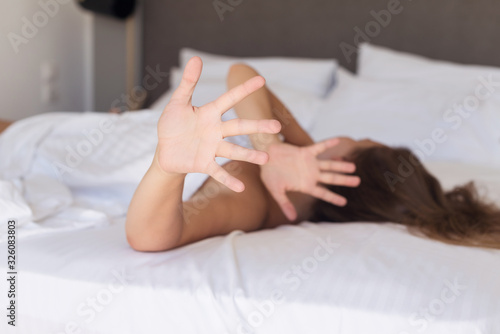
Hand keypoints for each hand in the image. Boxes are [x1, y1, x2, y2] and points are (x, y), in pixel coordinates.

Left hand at [156, 57, 280, 191]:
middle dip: (257, 127)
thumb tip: (196, 58)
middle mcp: (215, 131)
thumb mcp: (177, 103)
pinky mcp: (204, 164)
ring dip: (249, 155)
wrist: (164, 152)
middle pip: (239, 127)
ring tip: (266, 159)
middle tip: (277, 126)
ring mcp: (211, 149)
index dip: (244, 90)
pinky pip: (218, 172)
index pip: (229, 99)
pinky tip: (240, 188)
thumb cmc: (172, 125)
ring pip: (233, 151)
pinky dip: (229, 179)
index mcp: (210, 114)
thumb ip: (188, 83)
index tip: (261, 80)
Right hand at [260, 139, 360, 220]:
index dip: (333, 197)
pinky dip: (328, 144)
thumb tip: (292, 219)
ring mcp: (309, 163)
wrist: (264, 157)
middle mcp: (310, 174)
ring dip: (341, 165)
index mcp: (305, 185)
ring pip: (329, 164)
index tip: (344, 203)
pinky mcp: (305, 152)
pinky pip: (319, 147)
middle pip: (331, 178)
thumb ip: (285, 204)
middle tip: (358, 182)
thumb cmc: (269, 174)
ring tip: (354, 167)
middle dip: (344, 180)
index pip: (322, 193)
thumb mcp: (276, 191)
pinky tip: (338, 141)